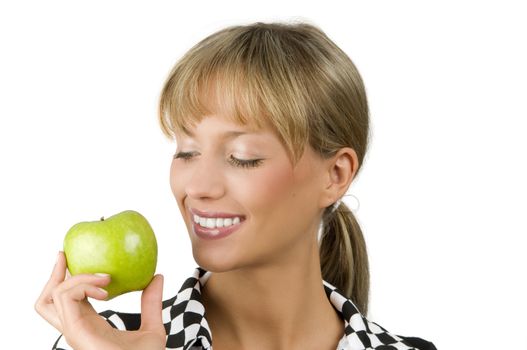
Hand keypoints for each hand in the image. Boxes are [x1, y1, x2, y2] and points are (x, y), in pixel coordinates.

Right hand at [35, 251, 165, 349]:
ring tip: (104, 278)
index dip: (65, 279)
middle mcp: (77, 328)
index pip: (66, 300)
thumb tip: (157, 277)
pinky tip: (105, 288)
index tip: (73, 258)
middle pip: (47, 301)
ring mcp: (74, 332)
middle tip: (65, 255)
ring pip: (52, 297)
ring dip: (75, 278)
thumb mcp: (152, 328)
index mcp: (88, 325)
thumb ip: (151, 304)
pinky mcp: (76, 333)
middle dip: (53, 275)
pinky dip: (82, 285)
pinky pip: (66, 299)